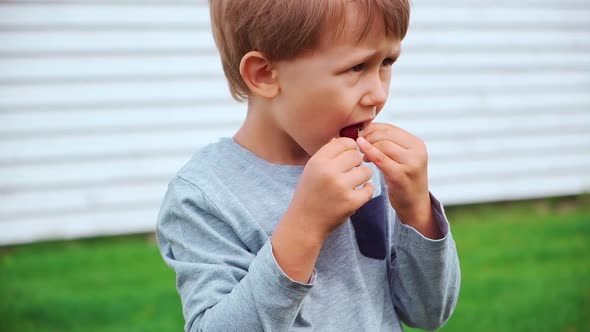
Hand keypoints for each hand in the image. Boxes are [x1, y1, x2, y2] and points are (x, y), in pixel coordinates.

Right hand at [289, 137, 374, 239]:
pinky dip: (366, 190)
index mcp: (318, 161)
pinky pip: (369, 189)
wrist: (304, 222)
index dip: (350, 148)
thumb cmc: (309, 193)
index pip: (344, 142)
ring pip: (366, 171)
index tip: (349, 156)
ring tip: (354, 182)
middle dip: (357, 163)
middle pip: (356, 156)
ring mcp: (341, 187)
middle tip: (350, 172)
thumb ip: (328, 154)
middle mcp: (329, 172)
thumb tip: (346, 139)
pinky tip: (358, 192)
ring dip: (363, 176)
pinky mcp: (351, 202)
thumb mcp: (312, 169)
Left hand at [357, 123, 441, 238]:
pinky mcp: (401, 175)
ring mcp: (411, 163)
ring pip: (382, 145)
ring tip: (362, 156)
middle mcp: (417, 151)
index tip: (358, 135)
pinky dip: (369, 153)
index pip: (389, 128)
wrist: (414, 205)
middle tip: (356, 145)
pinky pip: (380, 158)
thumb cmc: (402, 180)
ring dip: (368, 147)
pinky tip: (362, 156)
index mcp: (416, 143)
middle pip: (385, 135)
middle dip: (367, 137)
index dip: (371, 129)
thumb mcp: (400, 158)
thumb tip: (363, 130)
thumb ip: (387, 144)